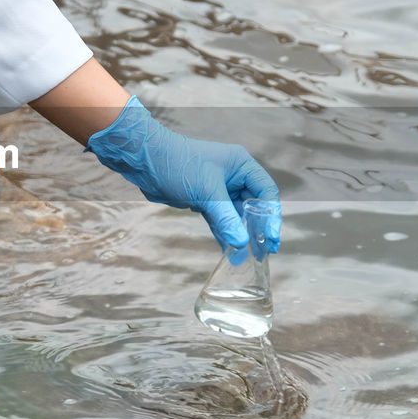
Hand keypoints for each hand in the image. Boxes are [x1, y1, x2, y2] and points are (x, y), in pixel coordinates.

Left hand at [86, 96, 281, 251]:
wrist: (144, 160)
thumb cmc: (177, 164)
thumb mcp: (206, 192)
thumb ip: (226, 219)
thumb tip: (242, 243)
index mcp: (241, 165)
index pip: (266, 192)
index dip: (272, 216)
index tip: (273, 239)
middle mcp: (233, 176)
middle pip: (254, 205)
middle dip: (258, 229)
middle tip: (265, 252)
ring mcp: (218, 188)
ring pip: (236, 215)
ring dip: (241, 235)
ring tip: (248, 258)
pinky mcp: (204, 199)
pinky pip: (220, 219)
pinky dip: (224, 233)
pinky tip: (229, 251)